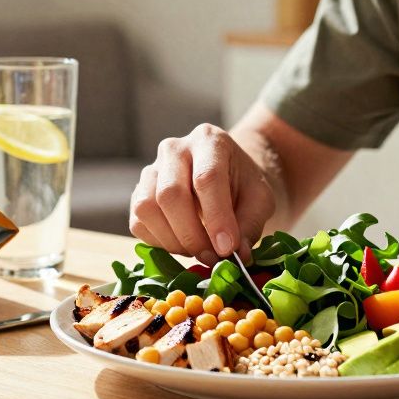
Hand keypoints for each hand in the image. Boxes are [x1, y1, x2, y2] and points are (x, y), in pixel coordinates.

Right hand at [129, 124, 275, 264]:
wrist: (225, 176)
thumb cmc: (243, 185)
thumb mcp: (260, 199)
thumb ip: (250, 224)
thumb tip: (239, 255)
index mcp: (209, 141)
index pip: (207, 178)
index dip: (217, 218)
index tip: (228, 249)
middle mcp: (174, 149)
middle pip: (170, 193)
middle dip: (192, 235)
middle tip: (212, 258)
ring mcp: (151, 169)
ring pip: (147, 208)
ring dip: (173, 241)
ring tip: (199, 251)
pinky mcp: (138, 192)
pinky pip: (138, 223)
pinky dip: (160, 242)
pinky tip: (183, 244)